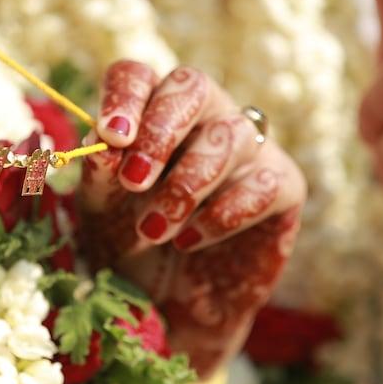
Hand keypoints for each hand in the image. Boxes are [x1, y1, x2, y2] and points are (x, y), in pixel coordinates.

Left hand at [80, 61, 304, 377]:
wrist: (169, 307)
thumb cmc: (129, 246)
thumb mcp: (101, 213)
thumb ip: (99, 175)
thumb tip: (103, 141)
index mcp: (149, 112)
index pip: (139, 76)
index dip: (126, 97)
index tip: (111, 136)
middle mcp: (203, 117)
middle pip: (193, 85)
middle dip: (162, 131)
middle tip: (134, 180)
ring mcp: (248, 148)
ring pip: (230, 135)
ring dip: (187, 185)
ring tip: (155, 231)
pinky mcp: (283, 187)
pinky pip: (263, 182)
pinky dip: (223, 213)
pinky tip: (192, 241)